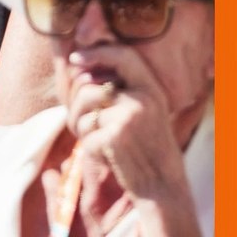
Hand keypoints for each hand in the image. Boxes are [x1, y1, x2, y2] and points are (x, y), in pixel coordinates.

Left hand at [69, 46, 202, 233]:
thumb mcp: (144, 109)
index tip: (75, 58)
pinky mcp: (115, 137)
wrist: (162, 183)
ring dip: (78, 126)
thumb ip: (122, 87)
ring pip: (82, 110)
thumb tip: (80, 66)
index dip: (96, 52)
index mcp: (151, 88)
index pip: (123, 55)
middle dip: (74, 104)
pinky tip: (106, 155)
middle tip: (82, 121)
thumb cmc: (146, 145)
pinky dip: (87, 146)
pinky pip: (84, 134)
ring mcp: (128, 117)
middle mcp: (142, 99)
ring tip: (95, 138)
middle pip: (88, 85)